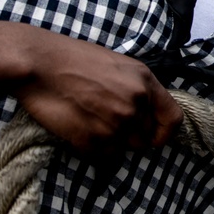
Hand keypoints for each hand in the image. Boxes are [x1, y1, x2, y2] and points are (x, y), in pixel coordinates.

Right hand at [13, 30, 182, 156]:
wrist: (40, 63)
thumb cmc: (75, 59)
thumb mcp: (120, 65)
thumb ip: (139, 89)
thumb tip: (147, 113)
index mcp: (145, 82)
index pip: (173, 119)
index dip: (165, 133)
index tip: (154, 137)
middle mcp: (135, 104)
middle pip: (145, 138)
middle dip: (130, 135)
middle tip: (106, 120)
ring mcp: (114, 123)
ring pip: (123, 148)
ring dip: (110, 141)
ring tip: (91, 120)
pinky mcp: (92, 139)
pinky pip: (103, 155)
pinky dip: (93, 147)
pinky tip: (79, 126)